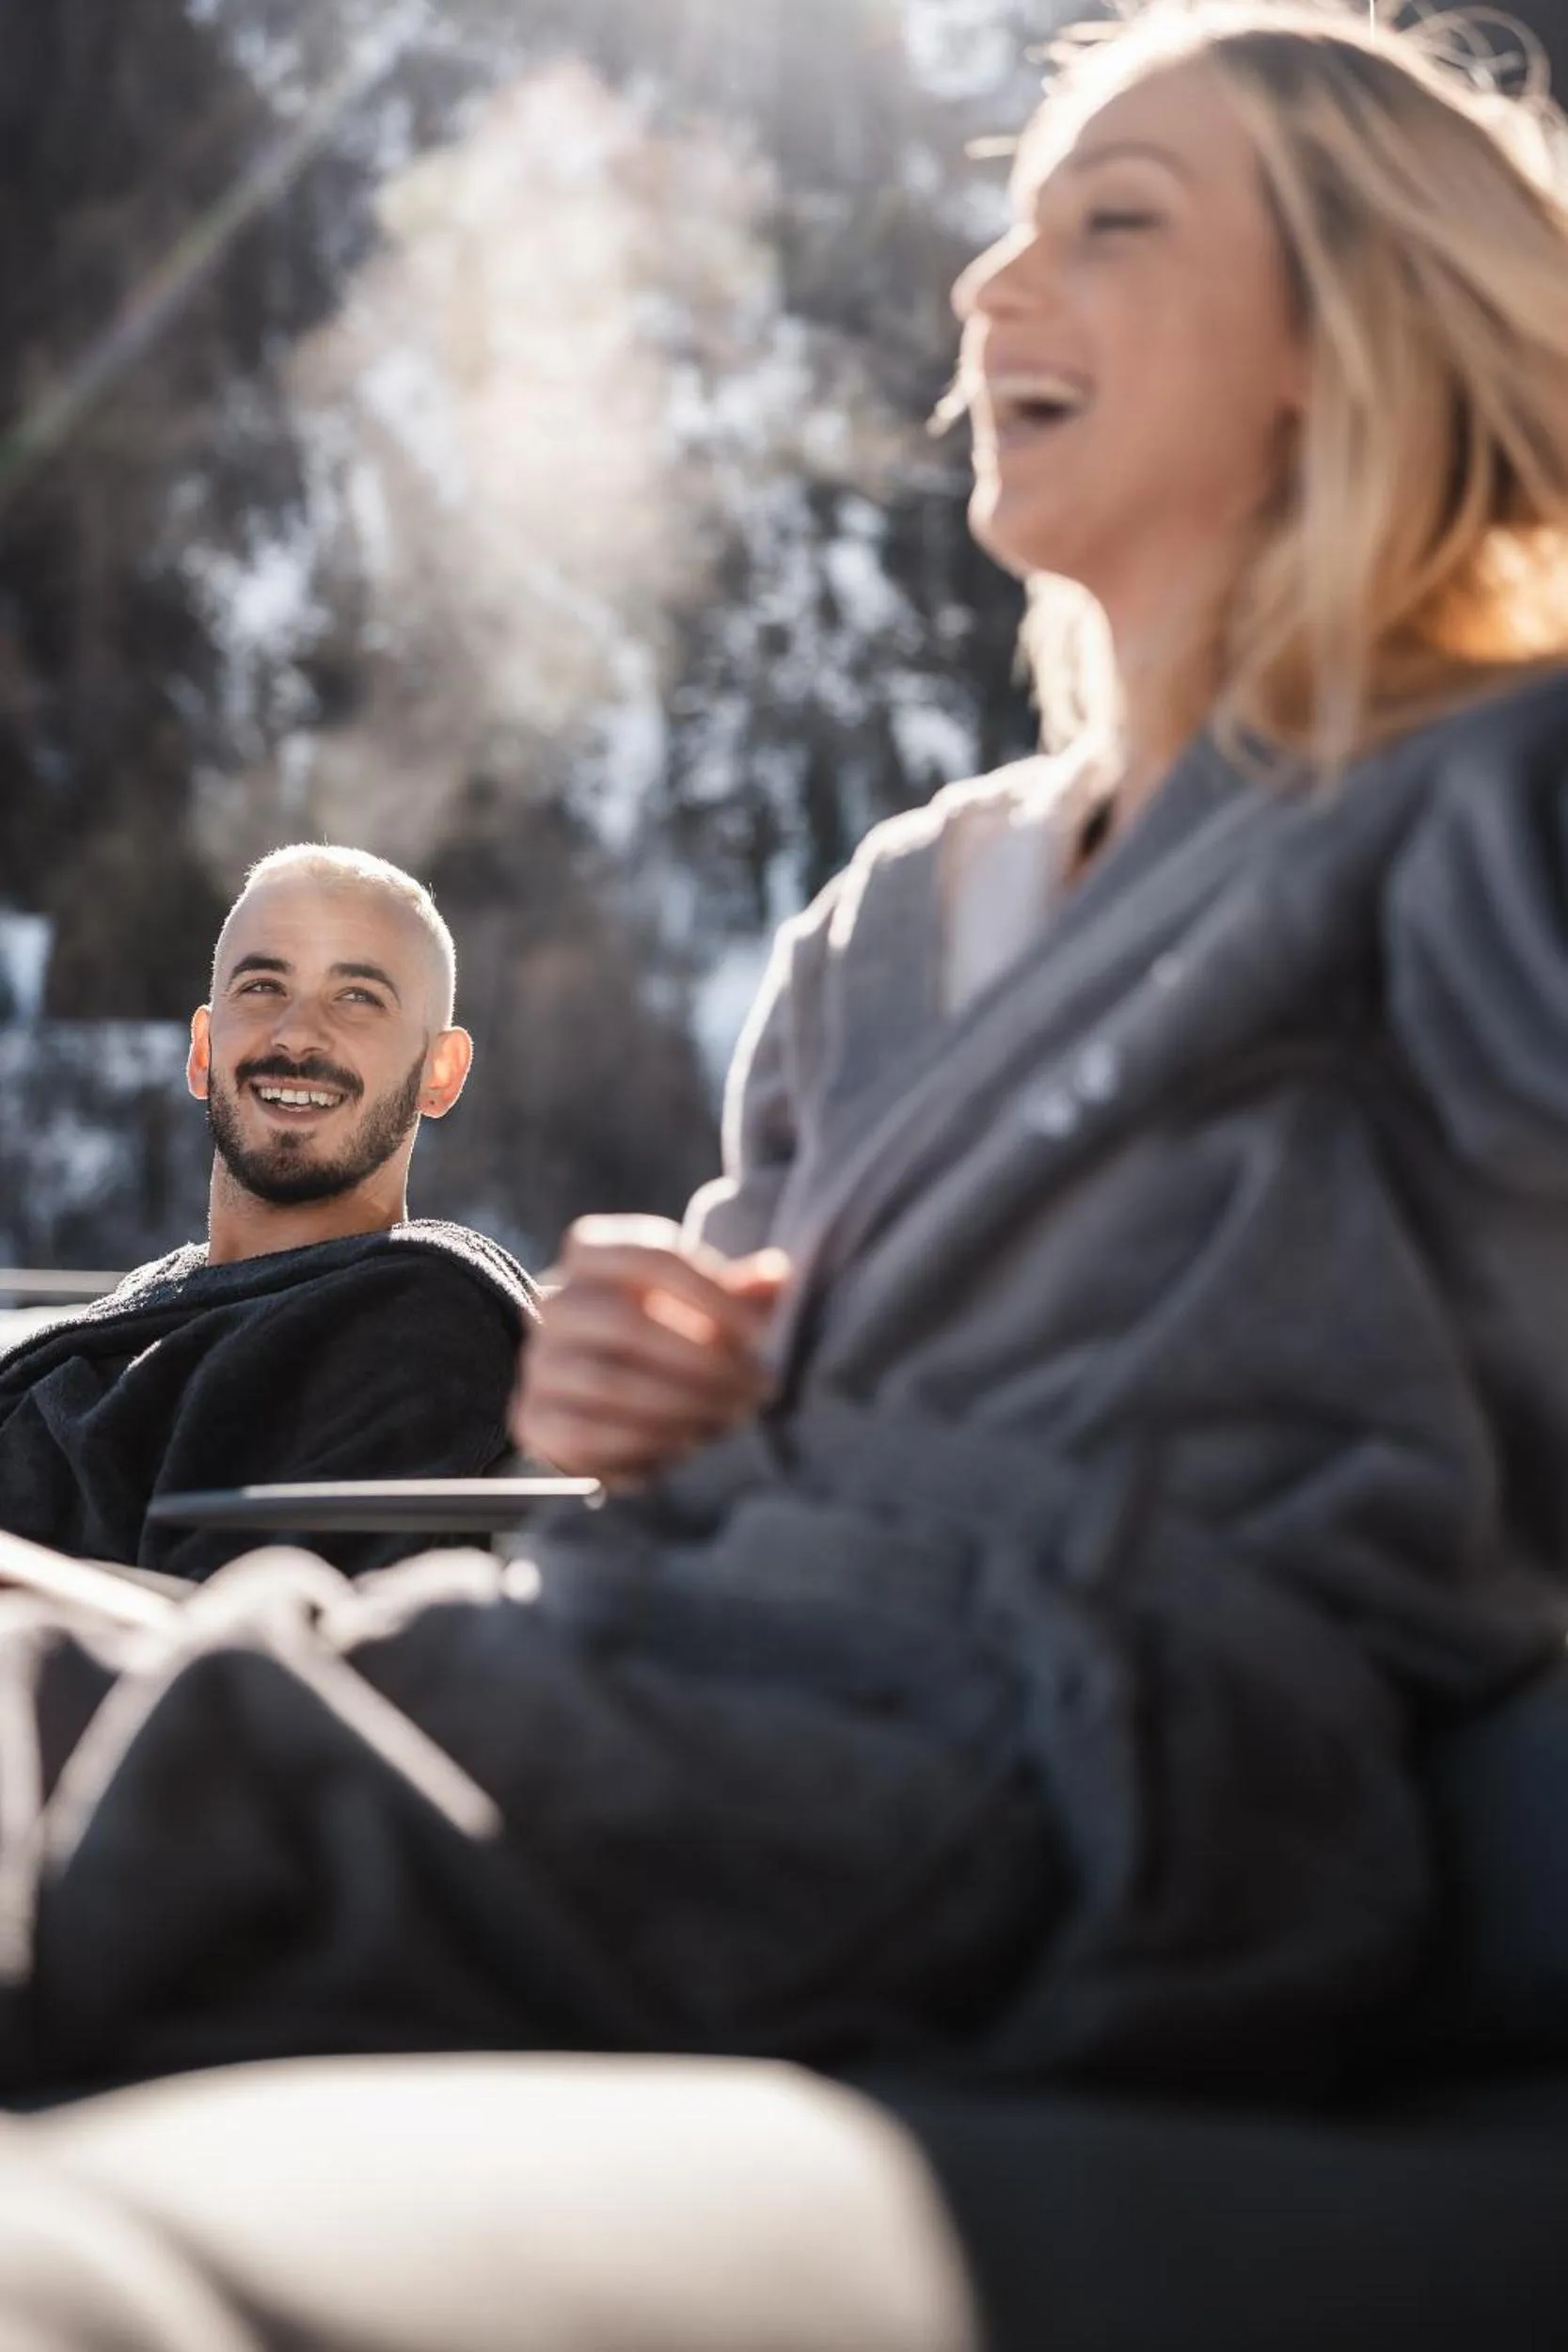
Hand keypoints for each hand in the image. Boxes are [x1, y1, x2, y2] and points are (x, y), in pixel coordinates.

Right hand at [511, 1214, 790, 1485]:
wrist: (594, 1394)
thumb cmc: (665, 1335)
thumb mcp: (701, 1304)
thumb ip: (738, 1291)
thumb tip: (778, 1274)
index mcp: (594, 1254)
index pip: (654, 1255)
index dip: (715, 1293)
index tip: (762, 1332)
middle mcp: (555, 1302)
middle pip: (627, 1324)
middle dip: (703, 1361)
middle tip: (756, 1387)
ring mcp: (539, 1362)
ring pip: (607, 1383)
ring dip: (682, 1406)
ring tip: (732, 1418)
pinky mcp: (532, 1419)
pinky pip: (585, 1435)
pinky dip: (644, 1444)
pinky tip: (687, 1446)